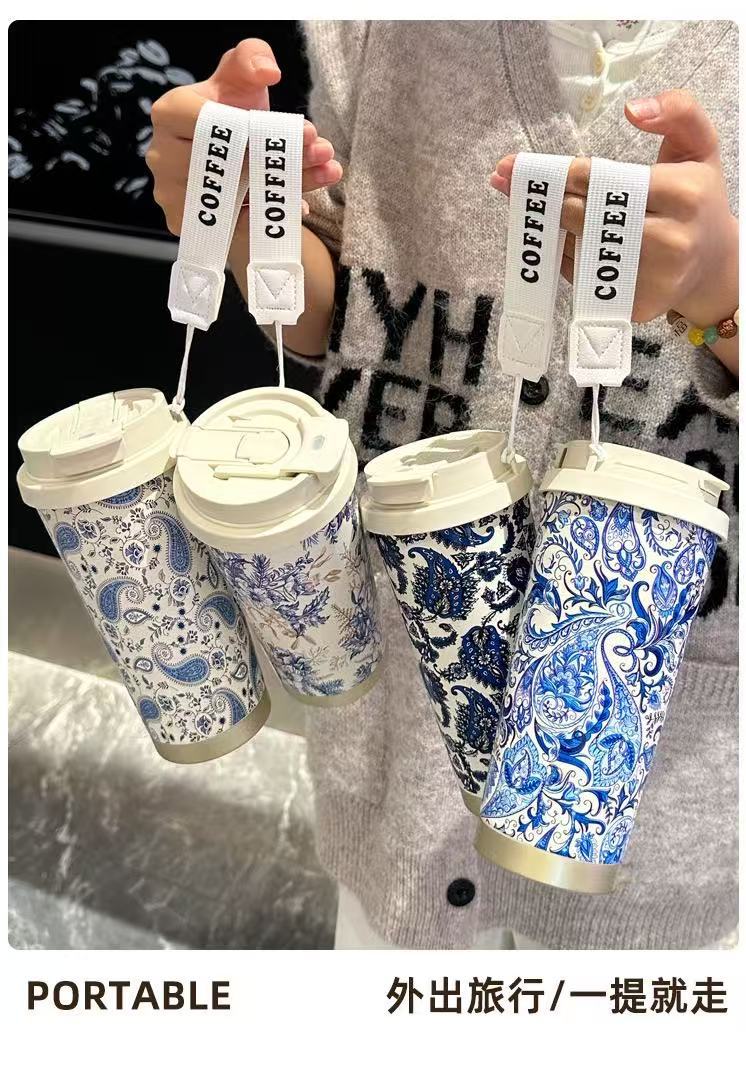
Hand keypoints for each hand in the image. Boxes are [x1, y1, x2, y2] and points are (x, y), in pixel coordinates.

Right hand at [146, 38, 341, 234]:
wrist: (227, 154)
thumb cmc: (231, 111)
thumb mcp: (240, 75)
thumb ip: (251, 58)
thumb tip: (267, 70)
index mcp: (169, 114)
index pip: (210, 123)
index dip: (258, 129)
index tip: (305, 130)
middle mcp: (163, 157)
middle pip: (226, 164)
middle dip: (280, 160)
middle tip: (324, 153)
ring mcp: (172, 195)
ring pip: (235, 197)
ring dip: (284, 189)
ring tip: (324, 175)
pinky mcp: (187, 225)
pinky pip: (232, 226)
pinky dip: (267, 217)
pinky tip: (299, 205)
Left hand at [491, 91, 737, 372]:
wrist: (715, 266)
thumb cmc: (699, 199)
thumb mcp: (700, 146)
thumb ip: (678, 111)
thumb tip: (633, 109)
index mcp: (684, 194)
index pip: (607, 181)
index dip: (564, 173)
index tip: (525, 166)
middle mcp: (670, 239)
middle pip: (586, 215)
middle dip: (546, 199)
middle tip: (507, 184)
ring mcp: (651, 278)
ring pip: (579, 250)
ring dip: (550, 230)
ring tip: (527, 211)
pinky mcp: (634, 305)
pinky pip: (583, 279)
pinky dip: (566, 259)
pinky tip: (555, 242)